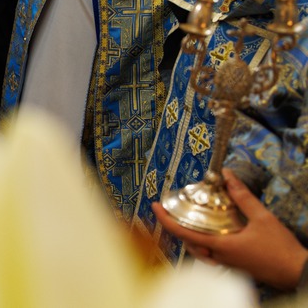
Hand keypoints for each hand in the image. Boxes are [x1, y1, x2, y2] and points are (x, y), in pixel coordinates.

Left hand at [152, 169, 307, 289]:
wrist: (298, 272)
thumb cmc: (280, 248)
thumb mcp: (262, 218)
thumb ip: (243, 197)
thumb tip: (227, 175)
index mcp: (220, 247)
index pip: (184, 234)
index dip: (166, 220)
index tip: (154, 205)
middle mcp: (219, 259)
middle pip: (188, 243)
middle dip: (176, 226)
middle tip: (168, 209)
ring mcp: (226, 266)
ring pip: (199, 252)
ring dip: (190, 236)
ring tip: (185, 219)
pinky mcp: (235, 268)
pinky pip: (211, 257)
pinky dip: (203, 244)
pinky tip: (209, 234)